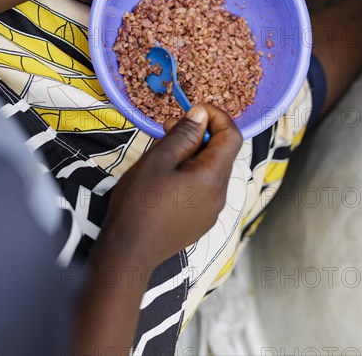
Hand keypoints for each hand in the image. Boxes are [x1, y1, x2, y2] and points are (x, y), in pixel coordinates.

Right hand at [100, 104, 242, 268]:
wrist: (129, 252)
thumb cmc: (139, 203)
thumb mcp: (158, 160)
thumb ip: (184, 135)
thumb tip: (202, 115)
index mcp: (213, 177)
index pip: (232, 136)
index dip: (216, 116)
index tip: (193, 110)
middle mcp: (220, 195)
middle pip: (220, 154)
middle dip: (200, 135)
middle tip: (169, 125)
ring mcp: (211, 211)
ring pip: (209, 172)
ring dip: (192, 154)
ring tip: (163, 150)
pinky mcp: (200, 221)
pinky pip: (202, 189)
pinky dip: (189, 174)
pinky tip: (165, 176)